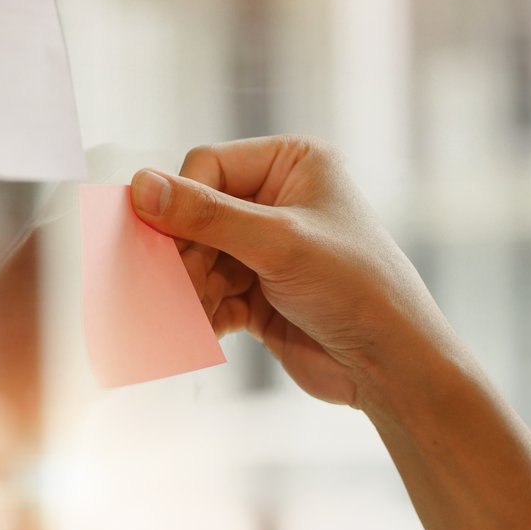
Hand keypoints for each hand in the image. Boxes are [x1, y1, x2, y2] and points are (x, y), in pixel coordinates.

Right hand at [130, 136, 455, 411]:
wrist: (391, 366)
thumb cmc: (356, 288)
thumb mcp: (278, 243)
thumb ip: (206, 215)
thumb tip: (139, 186)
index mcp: (293, 164)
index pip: (208, 166)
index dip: (181, 203)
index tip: (164, 243)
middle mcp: (278, 199)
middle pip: (197, 215)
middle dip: (184, 254)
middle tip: (170, 285)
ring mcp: (266, 249)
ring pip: (199, 259)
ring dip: (189, 288)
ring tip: (186, 313)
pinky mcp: (258, 293)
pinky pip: (210, 294)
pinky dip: (200, 312)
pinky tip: (197, 330)